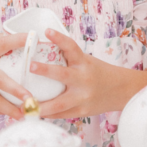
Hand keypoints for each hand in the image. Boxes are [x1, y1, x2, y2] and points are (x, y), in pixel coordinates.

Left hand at [31, 29, 146, 118]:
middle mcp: (83, 78)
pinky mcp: (82, 111)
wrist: (122, 90)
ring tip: (25, 106)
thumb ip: (67, 60)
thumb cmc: (98, 73)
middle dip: (45, 71)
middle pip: (62, 74)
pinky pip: (62, 115)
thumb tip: (40, 53)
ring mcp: (82, 97)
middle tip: (30, 66)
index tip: (47, 31)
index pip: (71, 46)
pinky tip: (35, 114)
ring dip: (42, 106)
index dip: (59, 38)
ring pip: (59, 103)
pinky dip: (48, 115)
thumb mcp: (85, 61)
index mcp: (83, 62)